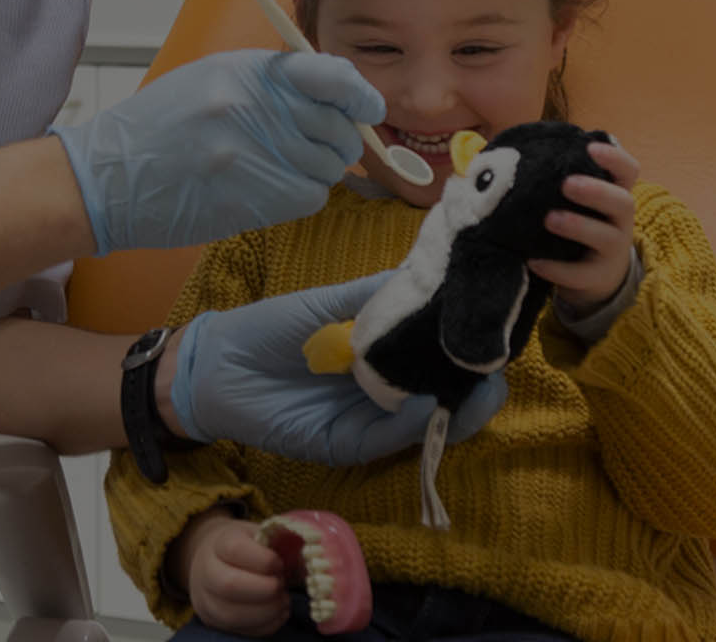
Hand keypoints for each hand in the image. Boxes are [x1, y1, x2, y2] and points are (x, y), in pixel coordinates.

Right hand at [50, 50, 382, 254]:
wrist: (107, 177)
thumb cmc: (157, 129)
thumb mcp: (210, 81)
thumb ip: (270, 84)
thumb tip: (336, 99)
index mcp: (246, 71)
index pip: (331, 74)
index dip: (360, 95)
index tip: (368, 109)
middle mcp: (253, 107)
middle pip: (338, 128)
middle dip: (336, 143)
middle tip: (308, 149)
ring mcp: (252, 154)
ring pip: (327, 168)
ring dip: (312, 173)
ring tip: (271, 169)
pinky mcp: (250, 197)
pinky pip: (308, 198)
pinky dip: (297, 197)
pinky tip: (264, 190)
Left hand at [168, 273, 507, 465]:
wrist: (216, 363)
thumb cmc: (272, 328)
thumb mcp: (330, 304)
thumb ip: (378, 294)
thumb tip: (433, 272)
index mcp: (384, 356)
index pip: (439, 358)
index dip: (470, 349)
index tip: (499, 332)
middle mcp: (384, 392)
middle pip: (444, 397)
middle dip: (476, 387)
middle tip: (498, 369)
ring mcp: (367, 421)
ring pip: (424, 425)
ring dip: (455, 411)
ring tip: (480, 389)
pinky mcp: (344, 444)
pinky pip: (385, 439)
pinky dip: (409, 426)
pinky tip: (425, 404)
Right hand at [174, 512, 288, 636]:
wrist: (211, 560)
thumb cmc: (244, 546)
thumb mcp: (257, 534)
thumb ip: (278, 541)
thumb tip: (310, 556)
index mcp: (218, 543)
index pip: (235, 550)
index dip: (264, 560)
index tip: (279, 563)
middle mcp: (206, 572)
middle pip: (229, 586)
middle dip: (265, 590)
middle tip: (281, 585)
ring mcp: (207, 600)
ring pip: (233, 615)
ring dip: (267, 611)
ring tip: (283, 600)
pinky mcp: (215, 622)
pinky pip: (242, 630)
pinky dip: (267, 624)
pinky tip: (278, 612)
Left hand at [529, 139, 639, 313]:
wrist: (595, 275)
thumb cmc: (580, 223)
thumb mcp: (577, 201)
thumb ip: (557, 178)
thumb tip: (507, 151)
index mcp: (615, 194)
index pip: (628, 171)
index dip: (615, 158)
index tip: (590, 147)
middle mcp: (621, 221)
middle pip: (623, 202)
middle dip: (596, 191)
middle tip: (566, 184)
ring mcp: (613, 250)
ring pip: (606, 237)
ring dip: (578, 226)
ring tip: (550, 219)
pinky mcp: (598, 277)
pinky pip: (581, 274)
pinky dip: (557, 269)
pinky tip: (534, 262)